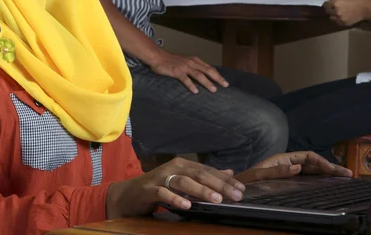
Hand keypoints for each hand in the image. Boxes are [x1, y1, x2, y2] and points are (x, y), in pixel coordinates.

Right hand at [106, 157, 245, 218]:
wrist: (129, 195)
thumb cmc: (159, 187)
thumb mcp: (183, 180)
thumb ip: (205, 176)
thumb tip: (229, 172)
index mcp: (183, 164)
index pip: (208, 171)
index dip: (225, 179)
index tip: (241, 189)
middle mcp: (173, 167)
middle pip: (199, 174)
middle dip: (218, 185)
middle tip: (234, 195)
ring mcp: (161, 177)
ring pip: (183, 182)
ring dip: (201, 190)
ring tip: (216, 199)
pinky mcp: (150, 189)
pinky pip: (164, 193)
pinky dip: (175, 199)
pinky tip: (187, 205)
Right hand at [149, 50, 228, 93]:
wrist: (157, 56)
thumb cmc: (171, 61)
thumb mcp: (185, 62)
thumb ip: (194, 67)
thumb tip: (203, 76)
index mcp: (195, 61)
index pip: (210, 68)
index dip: (218, 75)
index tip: (225, 82)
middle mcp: (192, 63)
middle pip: (208, 71)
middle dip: (217, 78)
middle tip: (225, 85)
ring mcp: (184, 67)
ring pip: (199, 75)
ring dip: (207, 83)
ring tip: (214, 90)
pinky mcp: (177, 71)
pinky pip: (185, 79)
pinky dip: (191, 85)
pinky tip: (196, 91)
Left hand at [236, 151, 352, 183]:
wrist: (237, 187)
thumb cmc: (248, 180)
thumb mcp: (261, 175)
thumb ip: (278, 171)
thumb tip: (298, 167)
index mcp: (284, 158)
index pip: (309, 157)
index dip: (323, 162)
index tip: (335, 171)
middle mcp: (288, 163)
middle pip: (313, 163)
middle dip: (331, 167)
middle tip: (348, 174)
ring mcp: (288, 171)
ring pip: (312, 170)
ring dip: (327, 173)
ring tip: (343, 178)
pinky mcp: (288, 180)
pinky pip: (307, 178)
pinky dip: (319, 179)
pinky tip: (327, 184)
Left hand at [323, 0, 370, 26]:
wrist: (367, 9)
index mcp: (335, 3)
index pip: (324, 5)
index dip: (327, 3)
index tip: (330, 3)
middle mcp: (336, 12)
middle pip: (327, 11)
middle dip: (330, 8)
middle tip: (336, 6)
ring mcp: (339, 19)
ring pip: (331, 17)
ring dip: (333, 14)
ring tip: (341, 11)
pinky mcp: (343, 23)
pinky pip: (336, 21)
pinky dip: (338, 19)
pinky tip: (344, 15)